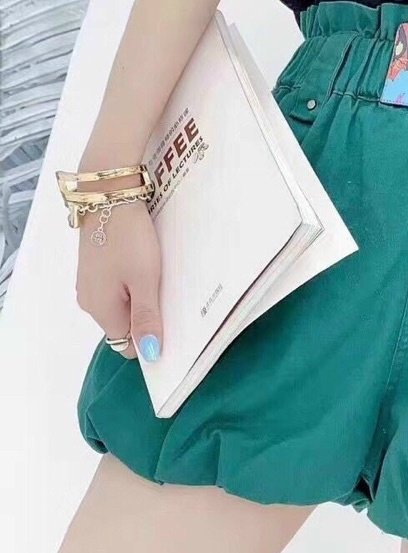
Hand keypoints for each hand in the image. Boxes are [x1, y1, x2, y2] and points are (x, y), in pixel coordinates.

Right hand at [75, 197, 162, 361]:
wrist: (109, 196)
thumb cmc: (128, 239)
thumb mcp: (144, 280)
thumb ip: (147, 317)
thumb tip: (150, 355)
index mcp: (101, 310)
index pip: (127, 344)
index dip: (149, 340)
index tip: (171, 325)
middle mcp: (90, 301)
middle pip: (124, 324)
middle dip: (148, 317)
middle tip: (171, 298)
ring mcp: (90, 283)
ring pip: (122, 304)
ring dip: (143, 298)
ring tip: (162, 280)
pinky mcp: (95, 267)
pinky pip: (118, 288)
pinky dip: (134, 284)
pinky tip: (149, 268)